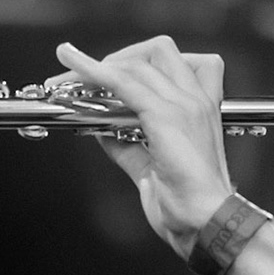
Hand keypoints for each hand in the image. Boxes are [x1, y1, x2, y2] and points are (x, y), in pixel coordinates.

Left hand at [56, 36, 235, 258]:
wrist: (206, 223)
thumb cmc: (186, 205)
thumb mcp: (151, 168)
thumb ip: (128, 145)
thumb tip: (102, 131)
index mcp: (200, 109)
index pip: (171, 64)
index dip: (136, 63)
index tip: (106, 77)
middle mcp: (196, 99)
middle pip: (157, 51)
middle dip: (118, 58)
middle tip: (85, 80)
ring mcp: (184, 104)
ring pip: (135, 64)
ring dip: (96, 69)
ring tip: (67, 81)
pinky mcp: (167, 116)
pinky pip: (123, 82)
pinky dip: (93, 72)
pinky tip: (72, 63)